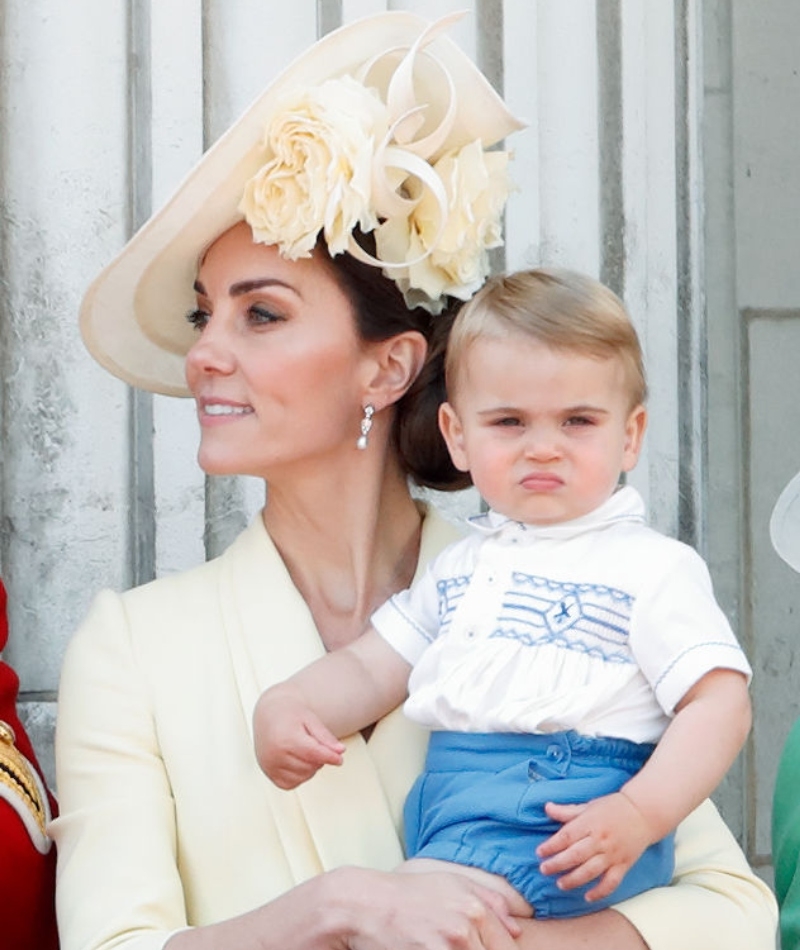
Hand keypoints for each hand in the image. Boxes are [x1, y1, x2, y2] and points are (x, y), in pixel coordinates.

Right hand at [253, 688, 344, 788]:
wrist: (269, 716)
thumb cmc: (291, 716)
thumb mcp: (311, 719)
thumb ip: (325, 736)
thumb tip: (340, 751)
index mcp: (286, 738)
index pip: (314, 754)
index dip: (330, 757)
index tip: (340, 760)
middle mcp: (275, 755)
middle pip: (310, 766)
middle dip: (319, 758)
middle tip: (314, 744)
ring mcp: (270, 766)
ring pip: (304, 776)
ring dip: (311, 767)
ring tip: (304, 750)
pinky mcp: (270, 775)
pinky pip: (292, 784)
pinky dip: (300, 775)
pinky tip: (298, 761)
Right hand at [323, 866, 529, 949]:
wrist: (365, 905)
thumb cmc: (408, 895)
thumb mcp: (451, 884)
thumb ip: (489, 901)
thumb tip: (517, 929)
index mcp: (475, 909)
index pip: (508, 947)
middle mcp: (465, 929)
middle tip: (459, 947)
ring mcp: (447, 948)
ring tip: (446, 947)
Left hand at [536, 792, 653, 902]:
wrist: (643, 813)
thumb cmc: (613, 807)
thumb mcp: (588, 805)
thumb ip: (567, 811)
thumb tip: (547, 808)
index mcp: (590, 822)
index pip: (567, 836)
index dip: (552, 845)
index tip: (540, 852)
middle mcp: (600, 839)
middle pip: (576, 855)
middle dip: (558, 864)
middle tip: (544, 869)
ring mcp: (612, 854)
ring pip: (590, 871)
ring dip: (574, 879)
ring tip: (560, 884)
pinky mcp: (623, 865)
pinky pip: (611, 882)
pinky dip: (600, 891)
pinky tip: (588, 897)